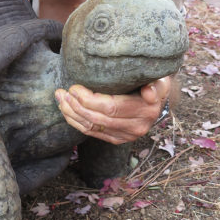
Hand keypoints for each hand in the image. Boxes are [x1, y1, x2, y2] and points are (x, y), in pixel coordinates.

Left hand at [55, 77, 170, 144]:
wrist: (158, 100)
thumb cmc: (154, 82)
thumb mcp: (159, 80)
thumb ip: (156, 86)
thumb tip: (149, 92)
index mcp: (145, 110)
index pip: (111, 107)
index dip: (89, 100)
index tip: (74, 87)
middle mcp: (136, 127)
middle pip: (98, 119)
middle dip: (76, 106)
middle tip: (62, 92)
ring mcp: (126, 135)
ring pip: (93, 127)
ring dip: (72, 114)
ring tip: (60, 99)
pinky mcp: (117, 139)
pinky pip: (92, 133)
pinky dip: (76, 122)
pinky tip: (66, 111)